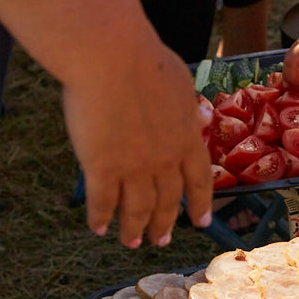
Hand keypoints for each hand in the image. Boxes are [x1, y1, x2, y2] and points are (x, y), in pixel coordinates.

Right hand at [61, 36, 213, 246]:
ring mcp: (134, 166)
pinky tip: (98, 227)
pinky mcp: (102, 166)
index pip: (198, 180)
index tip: (200, 222)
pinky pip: (103, 201)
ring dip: (133, 229)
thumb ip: (187, 108)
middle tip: (161, 241)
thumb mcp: (180, 83)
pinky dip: (101, 217)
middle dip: (164, 224)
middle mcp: (165, 159)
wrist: (112, 56)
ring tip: (131, 242)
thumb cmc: (144, 59)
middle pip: (167, 201)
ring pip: (136, 209)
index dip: (199, 204)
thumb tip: (195, 120)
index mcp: (187, 138)